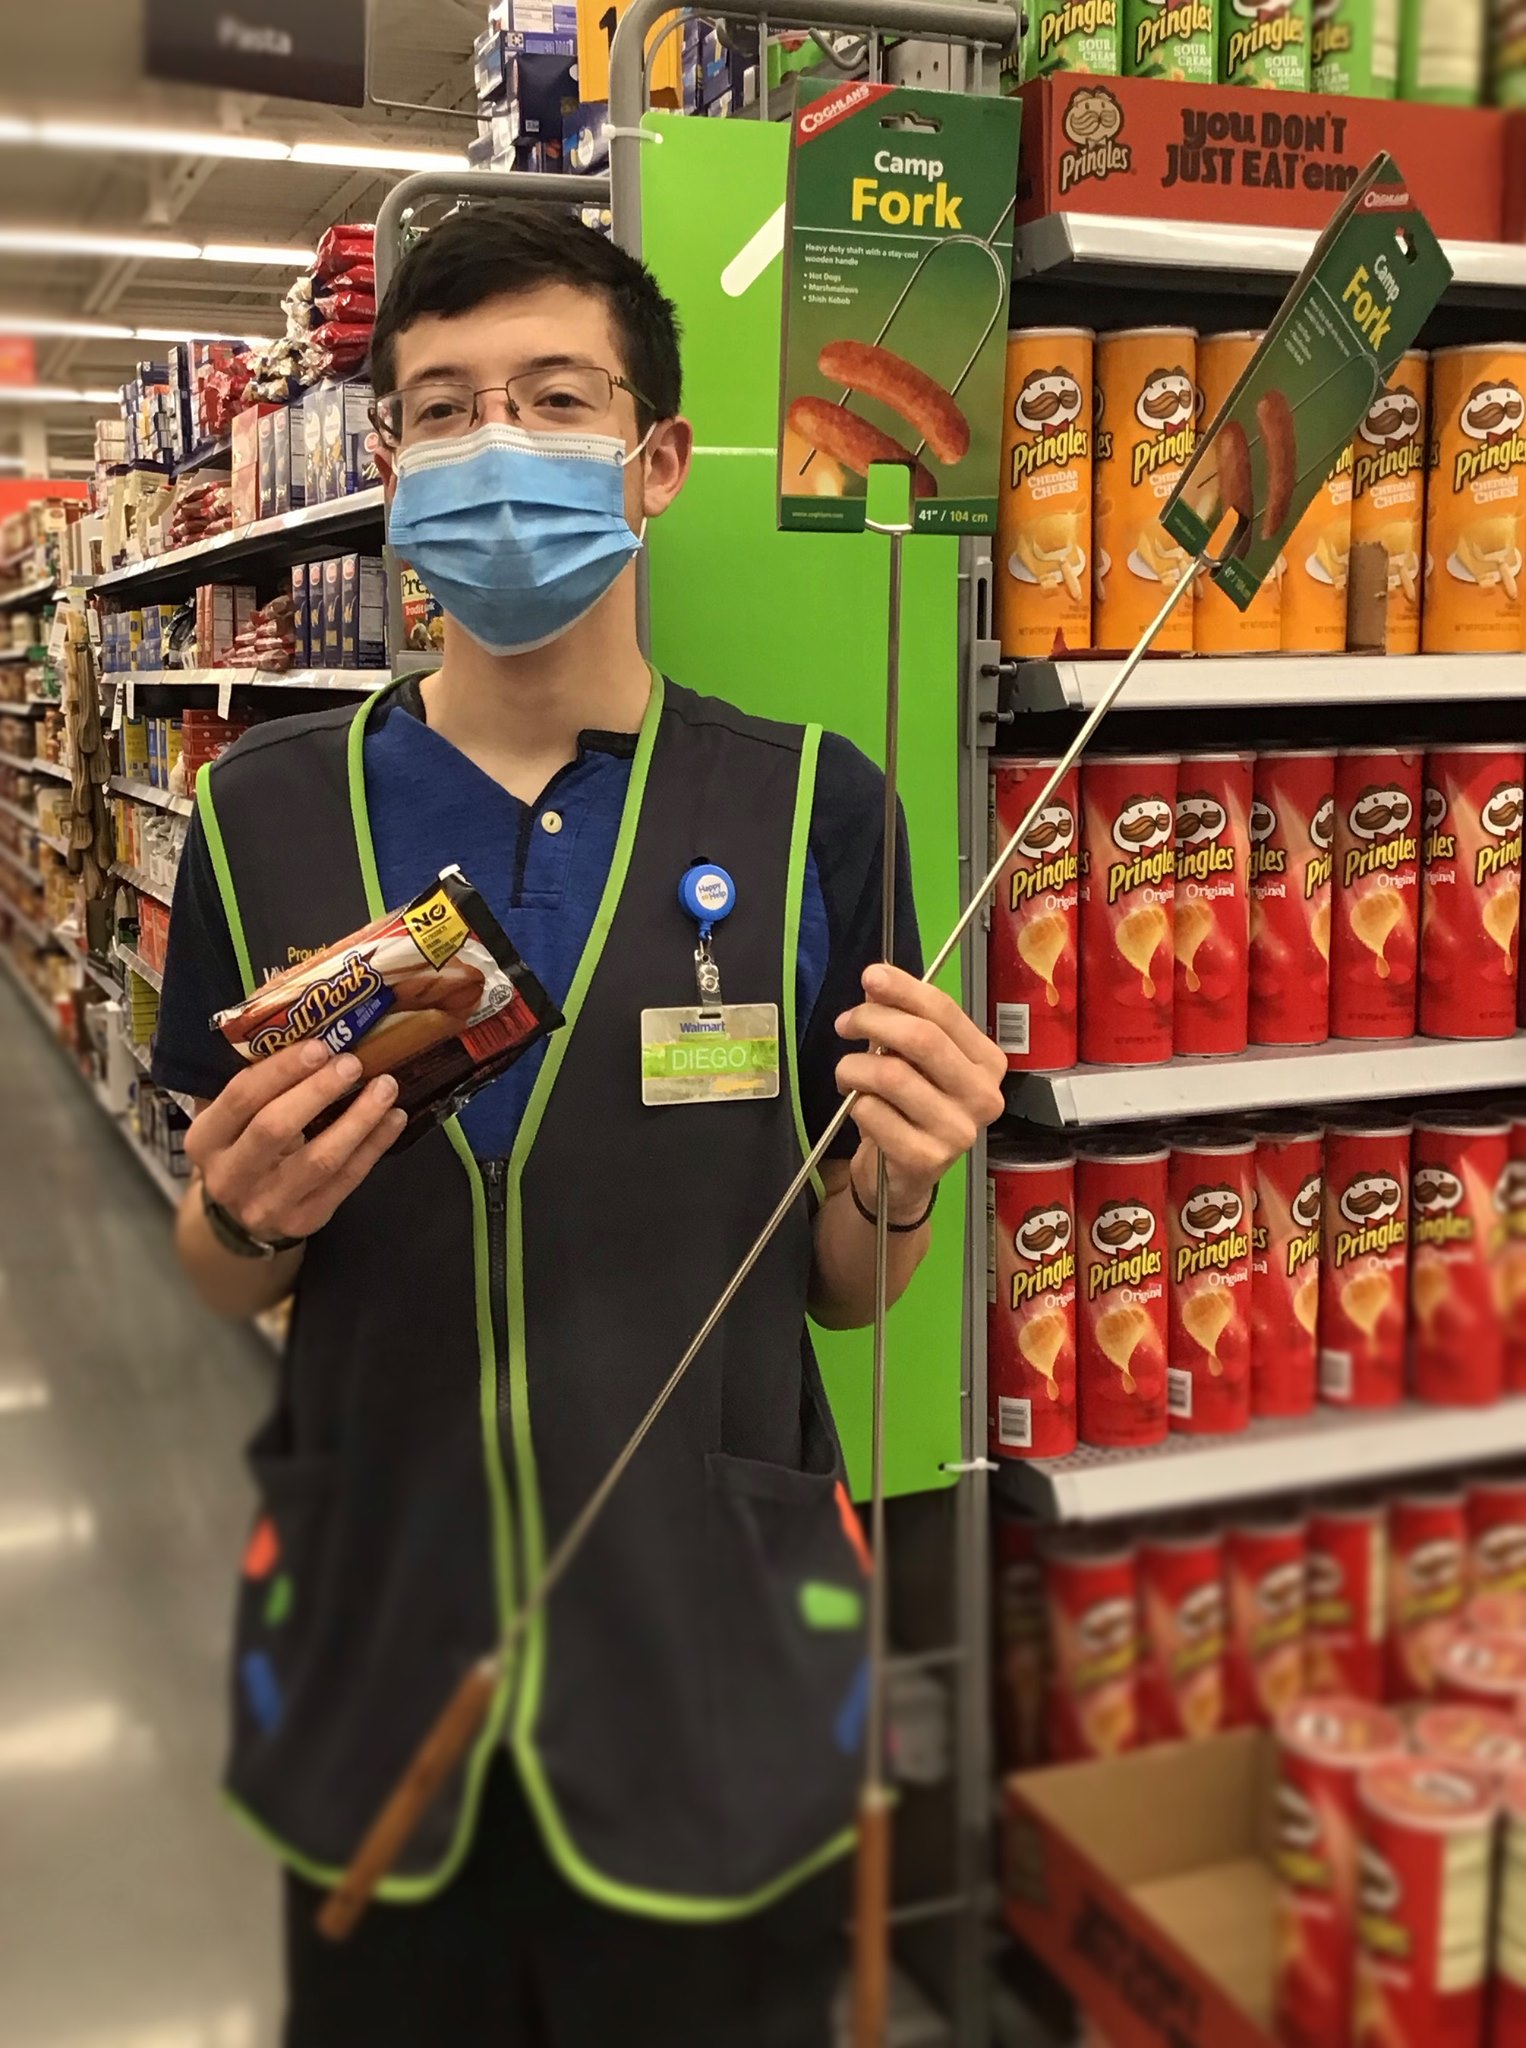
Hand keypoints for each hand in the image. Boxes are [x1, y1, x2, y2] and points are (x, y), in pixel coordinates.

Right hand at [186, 1040, 408, 1244]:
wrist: (241, 1217)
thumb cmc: (241, 1148)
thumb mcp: (229, 1119)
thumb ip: (252, 1082)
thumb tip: (297, 1024)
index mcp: (204, 1140)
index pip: (241, 1097)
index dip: (281, 1070)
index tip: (319, 1046)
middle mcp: (229, 1176)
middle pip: (275, 1128)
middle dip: (319, 1091)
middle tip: (353, 1063)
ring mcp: (267, 1205)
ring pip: (320, 1159)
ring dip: (358, 1119)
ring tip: (386, 1087)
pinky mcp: (304, 1220)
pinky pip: (346, 1180)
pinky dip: (374, 1146)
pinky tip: (393, 1119)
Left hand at [835, 964, 1005, 1223]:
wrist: (903, 1175)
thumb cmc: (910, 1107)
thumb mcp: (909, 1058)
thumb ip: (900, 1019)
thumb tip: (877, 982)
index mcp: (988, 1062)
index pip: (946, 1012)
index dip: (904, 989)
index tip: (870, 976)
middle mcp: (983, 1096)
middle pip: (922, 1039)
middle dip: (873, 1020)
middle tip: (844, 1023)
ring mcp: (959, 1131)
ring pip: (891, 1075)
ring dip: (854, 1067)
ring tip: (845, 1072)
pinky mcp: (927, 1159)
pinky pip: (874, 1113)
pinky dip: (855, 1103)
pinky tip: (859, 1108)